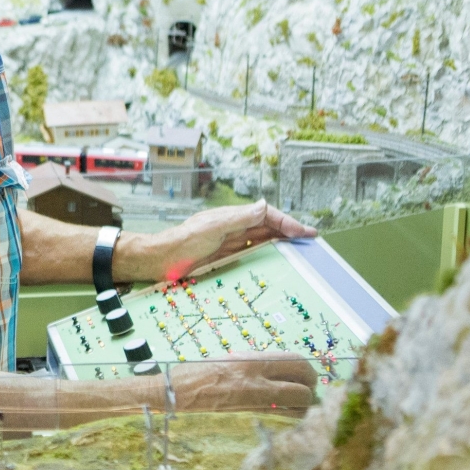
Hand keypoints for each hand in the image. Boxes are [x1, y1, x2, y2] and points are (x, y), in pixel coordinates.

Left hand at [123, 201, 315, 282]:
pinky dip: (265, 258)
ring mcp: (229, 244)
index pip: (267, 216)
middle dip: (289, 233)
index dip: (288, 223)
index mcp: (232, 217)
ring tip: (300, 253)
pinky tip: (275, 264)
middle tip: (310, 244)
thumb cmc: (183, 241)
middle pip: (268, 228)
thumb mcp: (213, 227)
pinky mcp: (224, 258)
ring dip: (280, 246)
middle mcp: (233, 228)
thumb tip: (264, 205)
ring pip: (262, 242)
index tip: (306, 232)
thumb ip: (240, 218)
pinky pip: (250, 256)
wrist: (160, 260)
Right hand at [167, 352, 318, 415]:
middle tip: (305, 397)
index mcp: (252, 361)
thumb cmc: (197, 375)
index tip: (306, 379)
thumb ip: (257, 366)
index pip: (297, 363)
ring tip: (292, 411)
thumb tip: (281, 372)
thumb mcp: (230, 361)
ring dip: (300, 411)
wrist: (172, 394)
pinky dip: (285, 422)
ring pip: (296, 410)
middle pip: (304, 388)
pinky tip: (278, 422)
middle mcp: (257, 381)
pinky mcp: (247, 421)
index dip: (308, 373)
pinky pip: (279, 423)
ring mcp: (253, 404)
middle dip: (310, 394)